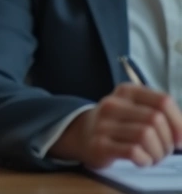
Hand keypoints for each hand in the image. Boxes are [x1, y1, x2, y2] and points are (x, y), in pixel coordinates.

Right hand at [50, 84, 181, 167]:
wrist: (81, 134)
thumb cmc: (118, 124)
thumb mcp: (136, 110)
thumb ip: (161, 115)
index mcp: (126, 91)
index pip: (163, 101)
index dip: (179, 122)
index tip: (180, 139)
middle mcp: (112, 104)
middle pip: (155, 119)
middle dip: (168, 141)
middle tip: (164, 151)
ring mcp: (103, 124)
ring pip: (145, 135)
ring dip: (158, 152)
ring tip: (153, 157)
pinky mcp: (99, 144)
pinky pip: (132, 151)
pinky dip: (144, 159)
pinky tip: (141, 160)